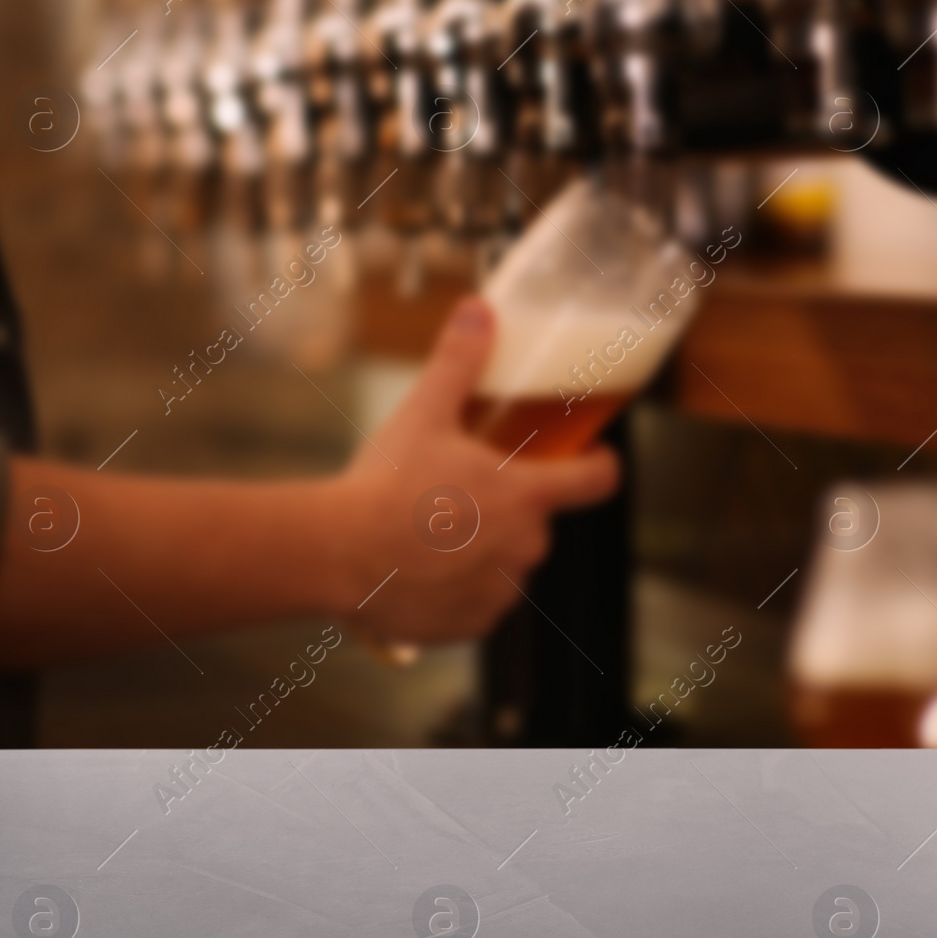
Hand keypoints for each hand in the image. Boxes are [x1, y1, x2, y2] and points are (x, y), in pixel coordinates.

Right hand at [331, 296, 618, 643]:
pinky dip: (457, 587)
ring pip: (505, 562)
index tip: (592, 456)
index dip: (599, 464)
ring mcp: (500, 592)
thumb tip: (479, 310)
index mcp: (526, 496)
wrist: (337, 555)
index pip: (596, 481)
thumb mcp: (425, 412)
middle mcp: (525, 549)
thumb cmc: (385, 484)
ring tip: (429, 531)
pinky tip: (420, 568)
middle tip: (459, 490)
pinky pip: (477, 601)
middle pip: (536, 520)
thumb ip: (460, 360)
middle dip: (507, 506)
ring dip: (481, 548)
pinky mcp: (470, 627)